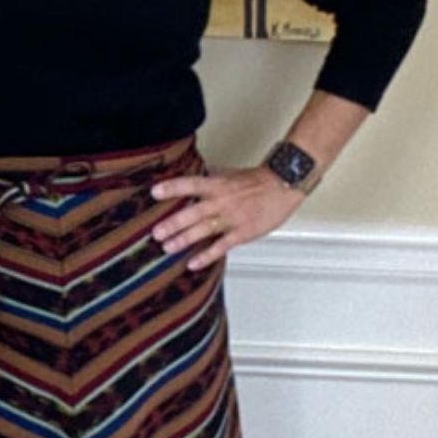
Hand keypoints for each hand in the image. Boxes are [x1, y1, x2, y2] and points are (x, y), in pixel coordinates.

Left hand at [149, 165, 304, 269]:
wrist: (283, 185)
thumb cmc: (256, 180)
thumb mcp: (229, 174)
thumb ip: (209, 177)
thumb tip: (191, 174)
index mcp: (218, 184)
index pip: (191, 184)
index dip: (173, 187)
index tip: (154, 192)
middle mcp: (222, 201)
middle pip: (194, 212)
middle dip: (173, 223)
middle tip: (156, 232)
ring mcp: (232, 218)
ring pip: (204, 230)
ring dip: (184, 240)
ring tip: (167, 247)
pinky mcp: (242, 233)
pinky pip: (221, 246)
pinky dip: (207, 256)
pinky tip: (193, 263)